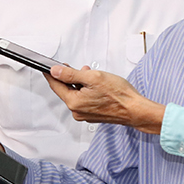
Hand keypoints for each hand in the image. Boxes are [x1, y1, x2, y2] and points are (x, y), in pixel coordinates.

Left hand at [46, 64, 162, 132]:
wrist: (135, 110)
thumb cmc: (119, 95)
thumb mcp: (93, 78)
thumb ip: (71, 74)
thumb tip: (55, 71)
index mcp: (74, 102)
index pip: (56, 86)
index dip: (51, 74)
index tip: (48, 68)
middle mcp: (77, 111)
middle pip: (66, 90)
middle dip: (70, 78)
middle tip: (77, 68)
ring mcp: (84, 115)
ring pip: (76, 95)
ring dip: (80, 84)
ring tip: (91, 75)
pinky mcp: (92, 115)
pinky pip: (83, 101)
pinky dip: (86, 91)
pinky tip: (95, 86)